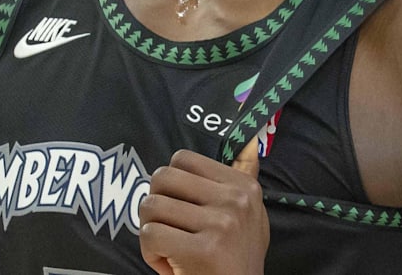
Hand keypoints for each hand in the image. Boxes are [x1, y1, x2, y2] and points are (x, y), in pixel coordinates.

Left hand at [139, 137, 266, 274]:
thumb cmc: (234, 259)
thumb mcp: (248, 216)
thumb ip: (243, 177)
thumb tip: (252, 140)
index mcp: (244, 186)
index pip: (183, 159)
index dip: (171, 185)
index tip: (183, 210)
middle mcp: (236, 200)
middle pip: (162, 177)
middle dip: (155, 206)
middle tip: (169, 230)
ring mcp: (222, 224)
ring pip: (151, 206)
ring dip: (151, 232)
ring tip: (171, 250)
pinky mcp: (204, 249)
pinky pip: (149, 235)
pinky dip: (150, 254)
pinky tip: (169, 265)